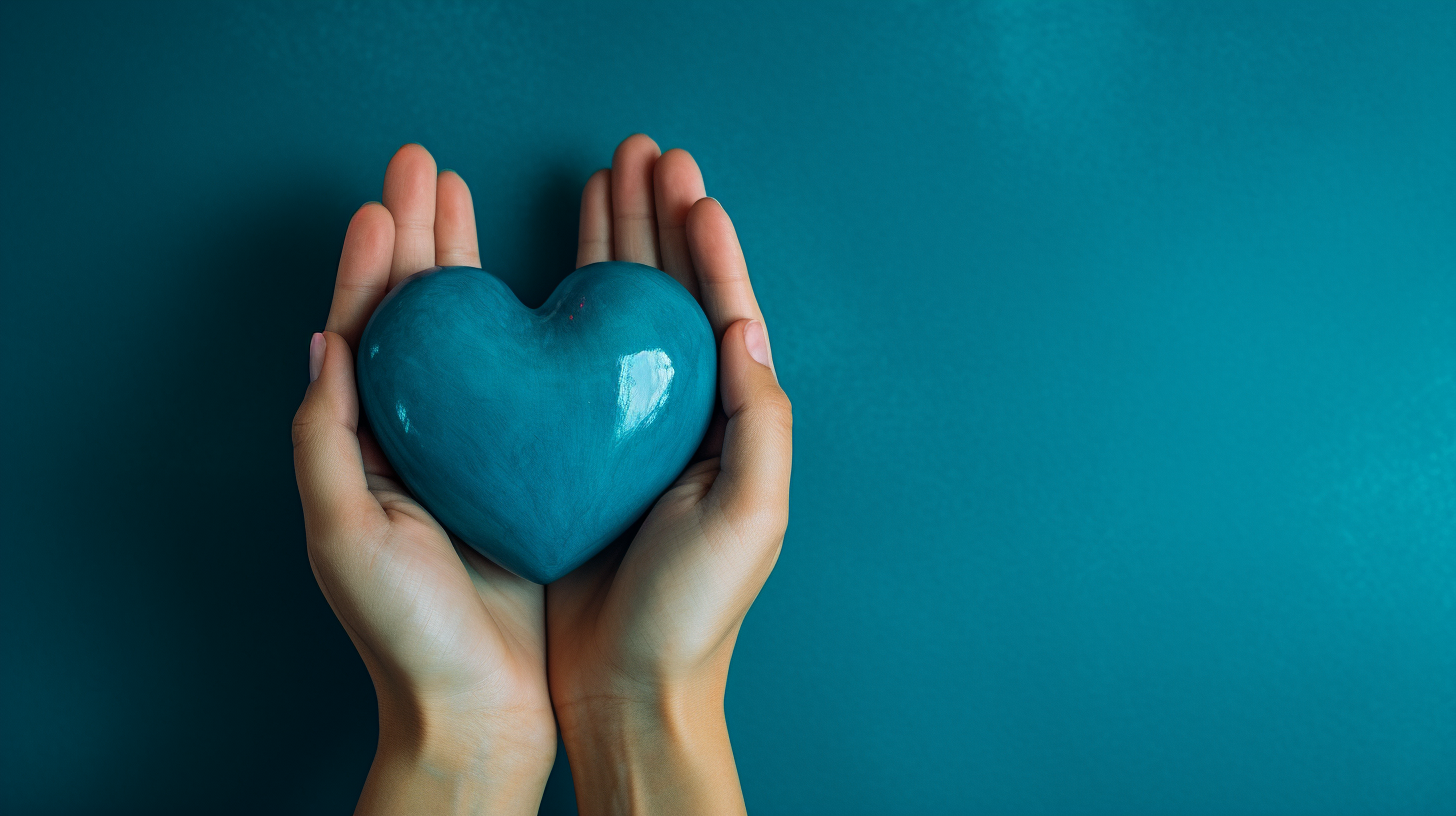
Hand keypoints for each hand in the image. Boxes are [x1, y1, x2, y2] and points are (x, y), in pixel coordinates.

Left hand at [292, 145, 554, 814]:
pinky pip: (527, 378)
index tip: (391, 194)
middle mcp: (421, 435)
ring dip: (468, 260)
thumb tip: (326, 336)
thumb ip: (325, 435)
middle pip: (418, 314)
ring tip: (471, 194)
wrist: (481, 707)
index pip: (368, 328)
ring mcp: (477, 448)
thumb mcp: (343, 533)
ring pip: (471, 333)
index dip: (376, 258)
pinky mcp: (531, 468)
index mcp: (367, 442)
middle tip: (427, 164)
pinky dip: (529, 322)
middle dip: (420, 234)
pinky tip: (545, 283)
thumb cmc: (403, 632)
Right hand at [548, 135, 793, 814]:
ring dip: (616, 246)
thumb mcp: (750, 515)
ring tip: (602, 180)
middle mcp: (681, 415)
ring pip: (622, 316)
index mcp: (731, 423)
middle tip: (640, 153)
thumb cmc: (693, 611)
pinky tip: (551, 270)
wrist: (622, 686)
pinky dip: (565, 308)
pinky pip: (569, 361)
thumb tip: (743, 324)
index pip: (724, 312)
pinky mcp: (572, 452)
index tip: (686, 186)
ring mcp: (624, 429)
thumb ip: (757, 417)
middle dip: (658, 221)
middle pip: (671, 296)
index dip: (707, 247)